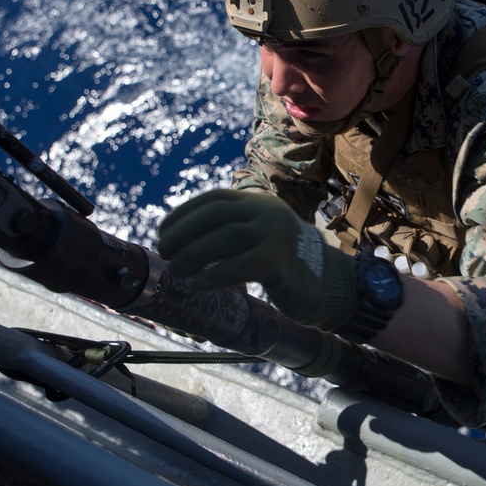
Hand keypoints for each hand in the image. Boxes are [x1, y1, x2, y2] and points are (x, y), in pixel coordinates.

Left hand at [157, 188, 357, 330]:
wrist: (323, 282)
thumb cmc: (278, 262)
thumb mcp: (254, 234)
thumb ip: (227, 230)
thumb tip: (177, 240)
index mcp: (258, 202)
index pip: (214, 199)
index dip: (183, 214)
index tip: (163, 231)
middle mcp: (267, 212)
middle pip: (217, 216)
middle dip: (184, 234)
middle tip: (165, 253)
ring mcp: (276, 234)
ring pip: (227, 238)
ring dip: (194, 254)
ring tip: (177, 270)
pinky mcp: (280, 262)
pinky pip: (241, 266)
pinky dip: (214, 276)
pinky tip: (198, 285)